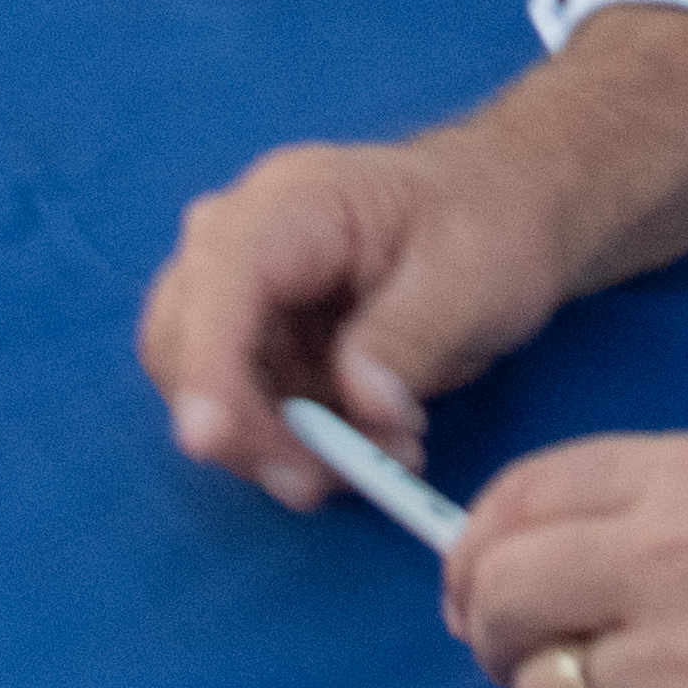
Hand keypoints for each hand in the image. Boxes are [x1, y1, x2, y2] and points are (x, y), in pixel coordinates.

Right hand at [138, 127, 592, 503]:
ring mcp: (247, 296)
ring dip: (282, 448)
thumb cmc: (488, 223)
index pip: (217, 284)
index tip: (209, 439)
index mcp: (290, 205)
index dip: (204, 363)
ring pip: (212, 392)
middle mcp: (242, 243)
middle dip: (243, 428)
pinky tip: (376, 450)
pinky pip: (252, 411)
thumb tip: (361, 405)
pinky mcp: (265, 343)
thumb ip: (410, 337)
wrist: (503, 210)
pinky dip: (302, 446)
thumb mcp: (471, 276)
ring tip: (384, 460)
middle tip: (321, 482)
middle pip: (184, 343)